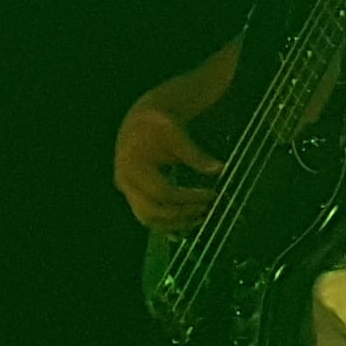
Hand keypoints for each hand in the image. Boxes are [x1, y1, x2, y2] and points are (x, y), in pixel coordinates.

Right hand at [117, 101, 222, 230]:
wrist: (141, 121)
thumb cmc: (159, 124)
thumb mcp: (177, 134)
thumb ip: (195, 154)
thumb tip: (220, 169)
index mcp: (133, 166)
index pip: (162, 192)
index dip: (188, 197)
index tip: (212, 195)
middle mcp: (125, 182)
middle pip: (152, 211)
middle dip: (182, 215)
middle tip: (208, 209)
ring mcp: (126, 190)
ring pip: (147, 219)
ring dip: (174, 223)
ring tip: (201, 217)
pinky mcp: (132, 194)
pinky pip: (147, 216)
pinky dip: (166, 223)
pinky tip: (188, 223)